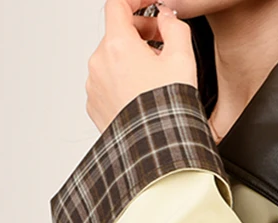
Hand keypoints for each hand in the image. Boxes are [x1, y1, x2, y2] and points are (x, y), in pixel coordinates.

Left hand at [86, 1, 196, 133]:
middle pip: (116, 33)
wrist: (157, 152)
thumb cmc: (167, 113)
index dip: (137, 0)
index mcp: (117, 46)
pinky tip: (144, 96)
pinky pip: (108, 84)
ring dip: (132, 61)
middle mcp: (99, 63)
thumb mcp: (183, 61)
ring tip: (156, 79)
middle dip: (140, 34)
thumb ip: (176, 28)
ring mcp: (94, 86)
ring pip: (112, 60)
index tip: (150, 5)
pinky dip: (124, 83)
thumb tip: (168, 18)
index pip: (117, 5)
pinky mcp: (95, 106)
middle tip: (164, 46)